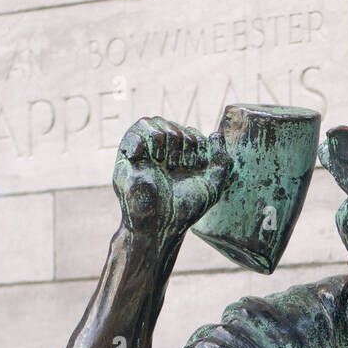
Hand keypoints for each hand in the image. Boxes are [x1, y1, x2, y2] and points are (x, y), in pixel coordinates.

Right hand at [112, 117, 227, 248]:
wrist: (160, 224)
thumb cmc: (185, 208)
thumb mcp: (212, 186)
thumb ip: (221, 161)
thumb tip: (217, 135)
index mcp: (180, 157)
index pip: (189, 133)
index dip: (196, 143)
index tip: (194, 166)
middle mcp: (162, 153)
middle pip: (171, 126)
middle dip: (180, 142)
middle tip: (178, 166)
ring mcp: (145, 154)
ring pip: (151, 123)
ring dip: (163, 139)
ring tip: (163, 162)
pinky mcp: (127, 158)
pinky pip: (132, 135)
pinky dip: (140, 139)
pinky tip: (143, 153)